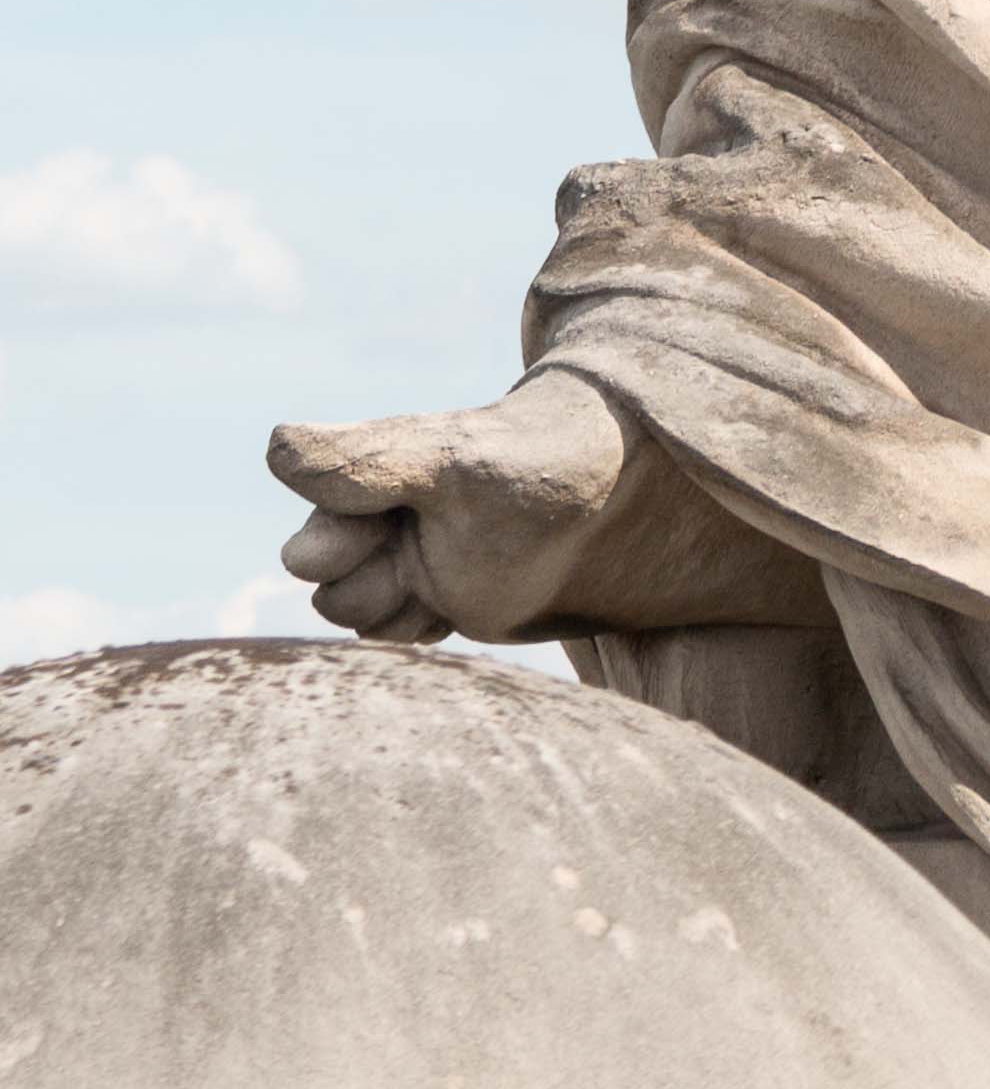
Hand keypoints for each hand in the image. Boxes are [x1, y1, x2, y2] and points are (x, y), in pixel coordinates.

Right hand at [268, 374, 639, 645]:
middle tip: (421, 564)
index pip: (309, 543)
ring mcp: (410, 563)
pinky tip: (457, 606)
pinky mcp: (440, 602)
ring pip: (357, 622)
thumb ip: (368, 459)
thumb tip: (275, 447)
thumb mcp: (452, 462)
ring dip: (397, 614)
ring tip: (448, 583)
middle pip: (327, 594)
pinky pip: (395, 641)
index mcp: (373, 475)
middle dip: (371, 587)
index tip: (391, 526)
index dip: (341, 547)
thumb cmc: (537, 471)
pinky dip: (421, 631)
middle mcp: (383, 519)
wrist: (615, 507)